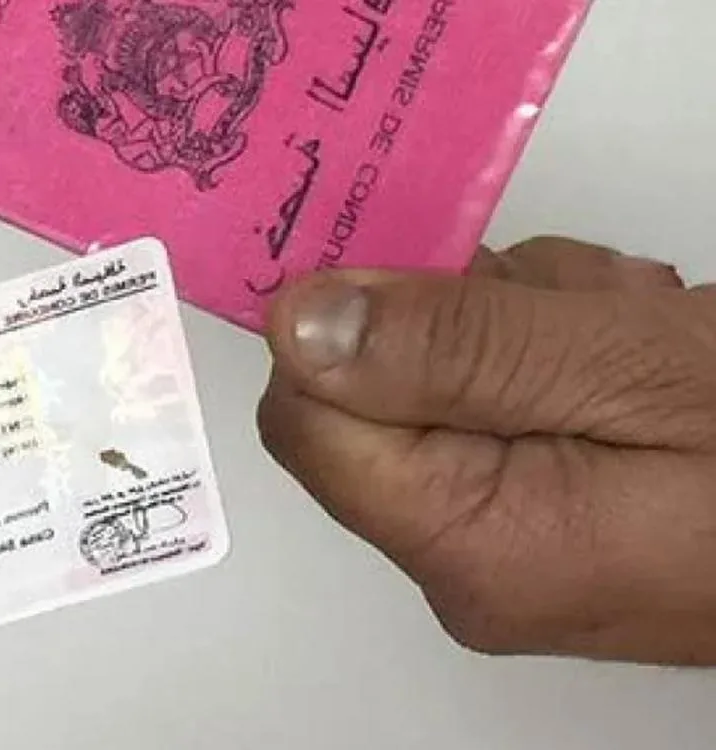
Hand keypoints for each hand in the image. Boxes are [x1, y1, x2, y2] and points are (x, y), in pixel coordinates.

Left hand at [257, 235, 715, 665]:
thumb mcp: (632, 367)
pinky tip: (639, 352)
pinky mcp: (547, 520)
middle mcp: (470, 563)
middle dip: (468, 322)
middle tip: (583, 309)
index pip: (309, 422)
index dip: (349, 332)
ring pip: (444, 382)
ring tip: (638, 329)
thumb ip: (456, 348)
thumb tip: (299, 325)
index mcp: (472, 544)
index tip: (436, 275)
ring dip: (528, 324)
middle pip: (379, 396)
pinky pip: (499, 407)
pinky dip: (558, 353)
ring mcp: (511, 546)